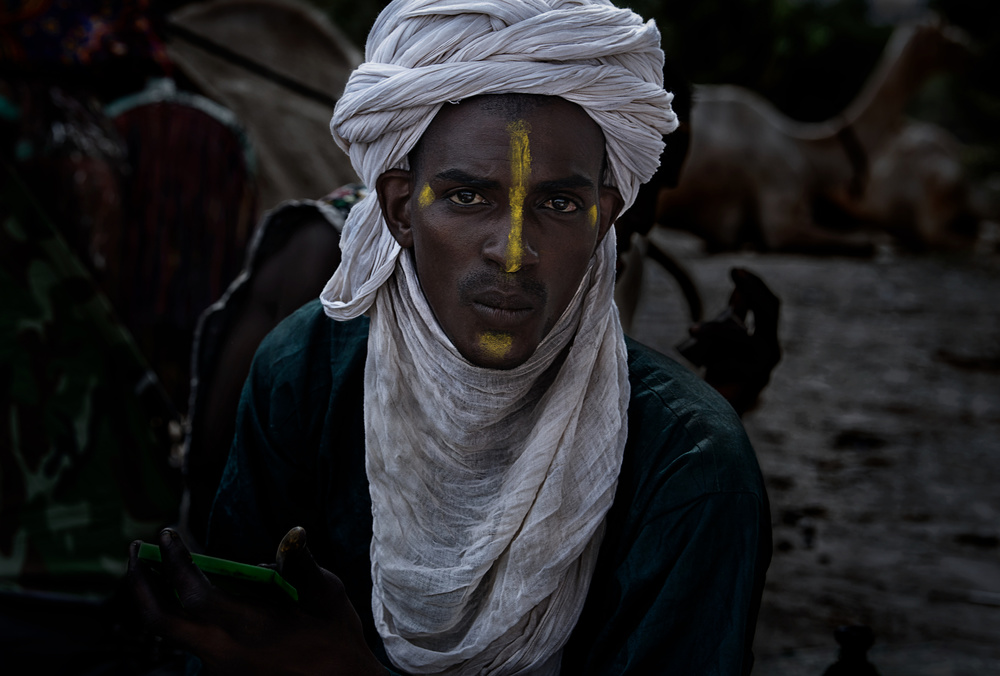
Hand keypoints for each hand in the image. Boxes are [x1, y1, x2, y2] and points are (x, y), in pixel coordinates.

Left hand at [127, 527, 386, 675]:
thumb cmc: (336, 638)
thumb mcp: (327, 594)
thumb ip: (301, 564)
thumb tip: (293, 533)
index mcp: (247, 630)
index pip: (192, 593)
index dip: (174, 561)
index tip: (166, 534)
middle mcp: (223, 655)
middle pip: (159, 622)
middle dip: (140, 584)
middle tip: (137, 552)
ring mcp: (219, 671)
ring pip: (177, 634)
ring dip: (166, 600)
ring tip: (168, 569)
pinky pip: (199, 643)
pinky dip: (195, 618)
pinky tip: (212, 599)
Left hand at [677, 267, 780, 414]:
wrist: (714, 411)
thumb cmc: (718, 373)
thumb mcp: (725, 338)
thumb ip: (735, 314)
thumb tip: (739, 285)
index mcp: (766, 338)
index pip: (770, 305)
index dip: (756, 285)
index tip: (735, 269)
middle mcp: (772, 350)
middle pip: (770, 311)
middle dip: (752, 289)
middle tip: (735, 272)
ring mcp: (766, 366)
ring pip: (742, 336)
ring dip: (714, 331)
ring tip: (691, 331)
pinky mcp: (755, 380)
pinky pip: (732, 360)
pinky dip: (714, 359)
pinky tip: (702, 365)